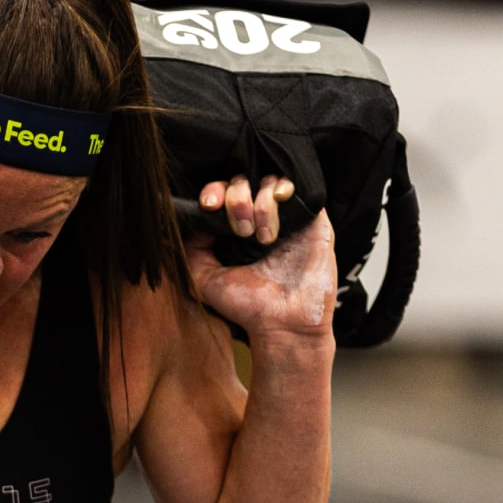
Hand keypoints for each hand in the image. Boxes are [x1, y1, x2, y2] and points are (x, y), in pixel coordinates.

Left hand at [188, 175, 337, 340]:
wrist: (283, 322)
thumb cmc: (246, 306)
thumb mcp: (204, 280)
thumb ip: (191, 250)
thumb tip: (190, 220)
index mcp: (234, 230)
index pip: (221, 194)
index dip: (214, 192)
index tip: (210, 205)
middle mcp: (259, 219)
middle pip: (242, 181)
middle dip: (236, 200)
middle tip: (240, 230)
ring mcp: (287, 218)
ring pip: (269, 180)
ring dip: (260, 204)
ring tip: (263, 238)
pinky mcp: (312, 219)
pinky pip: (299, 186)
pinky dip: (284, 191)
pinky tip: (280, 208)